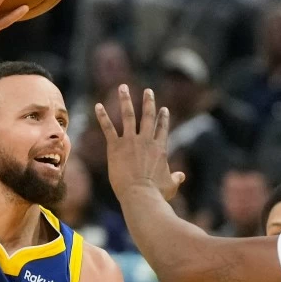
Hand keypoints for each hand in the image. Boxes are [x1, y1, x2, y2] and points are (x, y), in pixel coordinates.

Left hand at [97, 85, 184, 202]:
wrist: (140, 194)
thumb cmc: (156, 193)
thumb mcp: (171, 185)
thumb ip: (176, 178)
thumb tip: (182, 176)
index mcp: (160, 148)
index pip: (162, 129)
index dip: (163, 118)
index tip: (163, 109)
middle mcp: (146, 140)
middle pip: (147, 116)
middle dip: (148, 102)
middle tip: (148, 91)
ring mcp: (130, 141)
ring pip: (128, 115)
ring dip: (125, 100)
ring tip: (123, 87)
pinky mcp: (115, 147)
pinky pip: (108, 128)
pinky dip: (103, 116)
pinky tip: (98, 106)